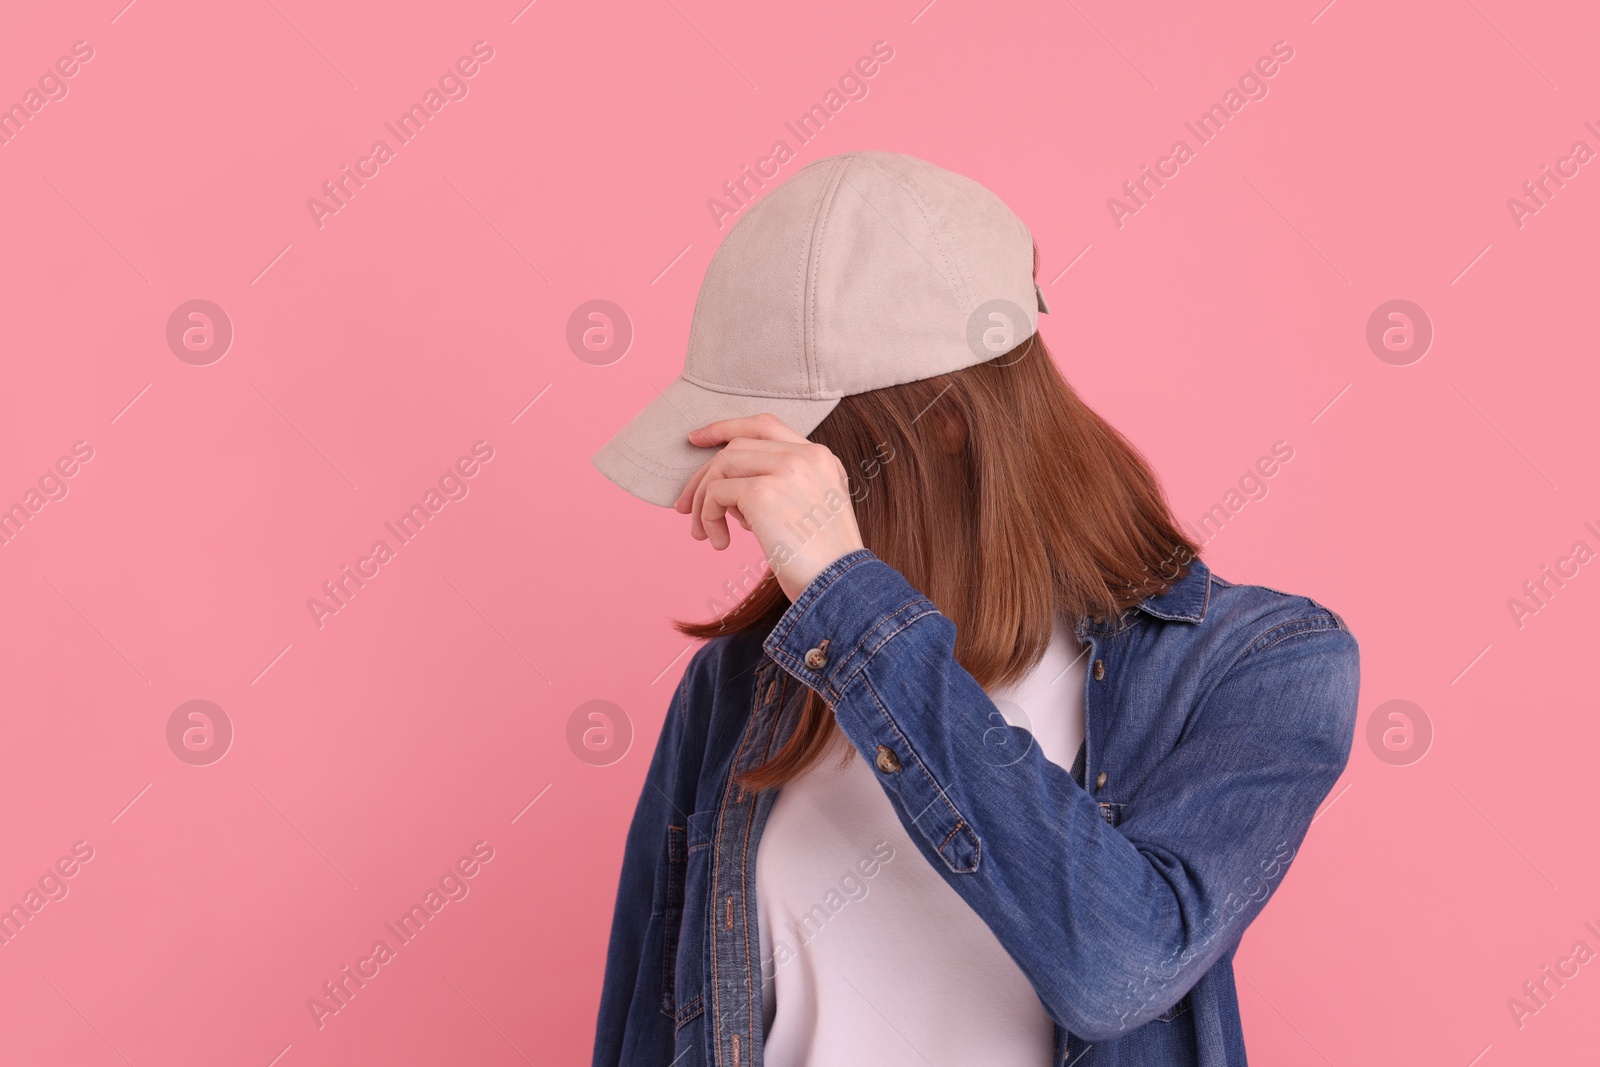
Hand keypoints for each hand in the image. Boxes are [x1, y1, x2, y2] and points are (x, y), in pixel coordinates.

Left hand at [673, 414, 864, 601]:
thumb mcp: (810, 511)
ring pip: (721, 466)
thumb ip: (782, 488)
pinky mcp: (763, 491)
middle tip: (684, 507)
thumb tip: (727, 489)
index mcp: (820, 458)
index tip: (697, 439)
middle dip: (703, 476)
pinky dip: (708, 517)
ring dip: (702, 501)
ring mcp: (785, 469)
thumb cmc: (822, 562)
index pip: (764, 425)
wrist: (841, 587)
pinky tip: (719, 543)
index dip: (726, 427)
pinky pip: (716, 493)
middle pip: (736, 447)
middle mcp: (805, 455)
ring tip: (702, 532)